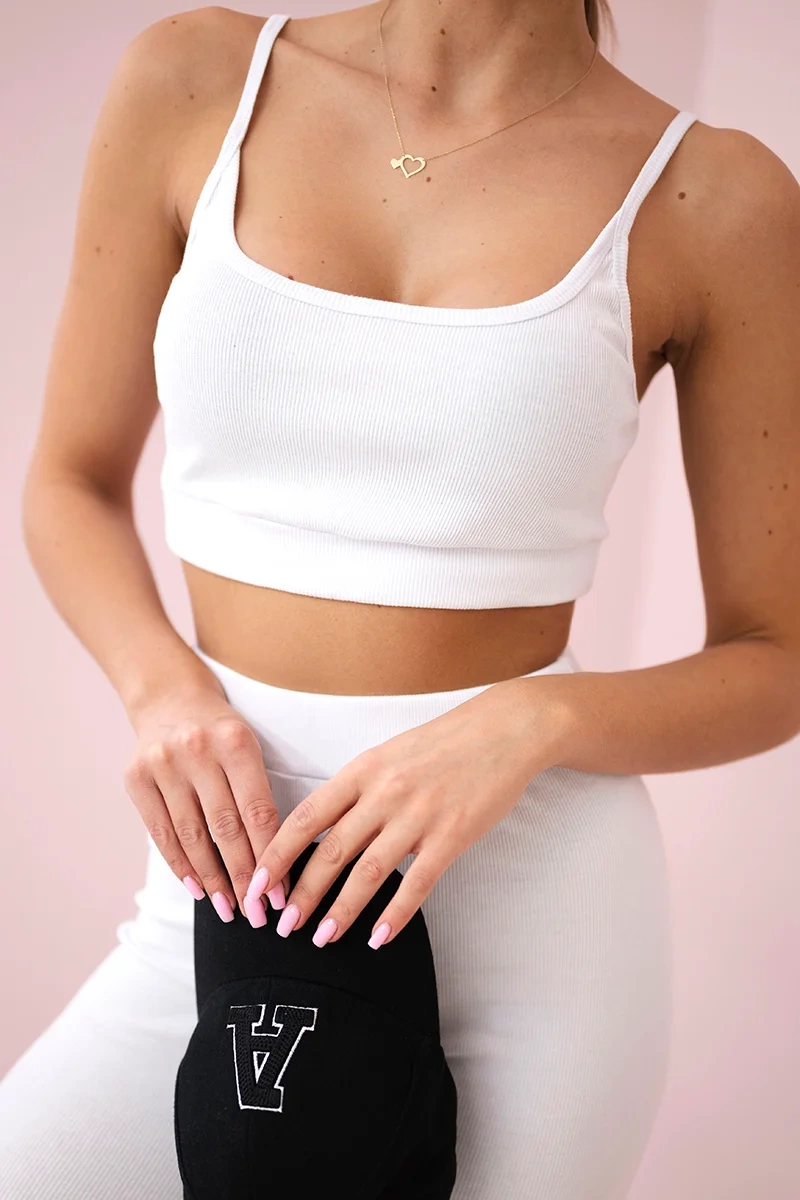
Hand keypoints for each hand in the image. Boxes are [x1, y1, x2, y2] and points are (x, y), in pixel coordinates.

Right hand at [123, 678, 288, 921]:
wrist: (170, 697)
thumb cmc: (221, 733)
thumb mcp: (249, 747)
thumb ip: (258, 795)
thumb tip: (276, 862)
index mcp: (236, 742)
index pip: (258, 811)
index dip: (270, 857)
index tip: (281, 893)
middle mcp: (198, 751)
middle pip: (225, 828)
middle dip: (244, 877)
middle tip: (257, 913)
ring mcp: (163, 764)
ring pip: (192, 836)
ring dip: (212, 879)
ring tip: (228, 907)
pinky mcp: (136, 777)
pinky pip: (160, 833)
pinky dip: (181, 864)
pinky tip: (197, 887)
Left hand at [244, 675, 572, 946]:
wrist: (504, 730)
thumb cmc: (443, 743)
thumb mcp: (389, 754)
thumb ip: (356, 789)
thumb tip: (321, 830)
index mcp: (363, 770)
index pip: (306, 818)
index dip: (277, 855)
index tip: (257, 883)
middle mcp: (385, 793)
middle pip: (331, 852)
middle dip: (302, 894)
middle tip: (283, 926)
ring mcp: (419, 815)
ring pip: (368, 873)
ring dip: (341, 911)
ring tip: (323, 937)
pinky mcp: (451, 835)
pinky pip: (417, 883)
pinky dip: (395, 914)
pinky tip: (379, 937)